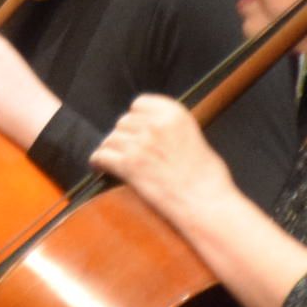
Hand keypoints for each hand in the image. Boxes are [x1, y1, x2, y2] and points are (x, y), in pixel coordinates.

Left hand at [91, 94, 233, 221]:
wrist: (206, 203)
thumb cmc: (207, 178)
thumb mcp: (193, 137)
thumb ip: (171, 128)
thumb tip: (152, 130)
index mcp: (174, 113)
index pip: (139, 103)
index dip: (135, 117)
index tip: (134, 127)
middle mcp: (155, 124)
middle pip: (123, 122)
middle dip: (124, 135)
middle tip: (125, 149)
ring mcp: (140, 144)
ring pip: (111, 139)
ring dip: (111, 149)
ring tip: (112, 159)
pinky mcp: (129, 166)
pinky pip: (102, 156)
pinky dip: (98, 162)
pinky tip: (100, 167)